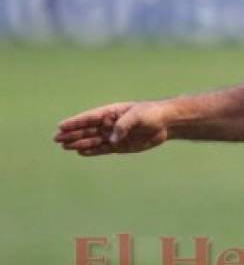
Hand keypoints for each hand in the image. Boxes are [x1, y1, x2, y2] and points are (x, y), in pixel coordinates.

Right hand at [54, 101, 169, 155]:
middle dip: (72, 134)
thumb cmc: (151, 114)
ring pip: (93, 140)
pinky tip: (81, 152)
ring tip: (65, 146)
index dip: (75, 122)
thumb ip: (123, 126)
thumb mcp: (137, 116)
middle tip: (57, 139)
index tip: (61, 126)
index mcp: (111, 112)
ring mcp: (113, 135)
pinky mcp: (120, 146)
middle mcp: (109, 124)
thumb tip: (112, 139)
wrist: (165, 123)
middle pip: (87, 130)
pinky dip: (93, 151)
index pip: (89, 117)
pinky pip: (103, 149)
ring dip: (79, 143)